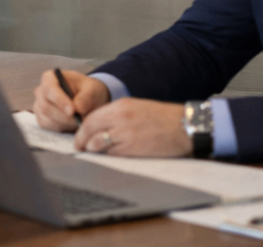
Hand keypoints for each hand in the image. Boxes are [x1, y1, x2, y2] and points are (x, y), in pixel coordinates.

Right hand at [33, 69, 109, 131]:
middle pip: (46, 107)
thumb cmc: (88, 90)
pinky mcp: (42, 118)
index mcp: (50, 78)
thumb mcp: (93, 89)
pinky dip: (62, 128)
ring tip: (79, 121)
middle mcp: (41, 91)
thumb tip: (78, 108)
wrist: (88, 100)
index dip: (59, 100)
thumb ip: (86, 97)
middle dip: (65, 117)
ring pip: (47, 119)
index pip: (49, 89)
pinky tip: (73, 124)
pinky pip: (49, 127)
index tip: (73, 111)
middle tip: (81, 120)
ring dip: (65, 124)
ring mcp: (39, 106)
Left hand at [75, 98, 191, 156]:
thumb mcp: (136, 107)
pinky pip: (113, 154)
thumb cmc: (162, 117)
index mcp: (120, 107)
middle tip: (79, 146)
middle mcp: (119, 119)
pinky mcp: (133, 149)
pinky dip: (108, 155)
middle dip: (81, 140)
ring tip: (92, 151)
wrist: (184, 126)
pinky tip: (110, 155)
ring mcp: (125, 135)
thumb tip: (99, 126)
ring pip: (98, 144)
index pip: (91, 118)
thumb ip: (116, 115)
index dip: (81, 129)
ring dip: (92, 148)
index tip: (79, 135)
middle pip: (89, 130)